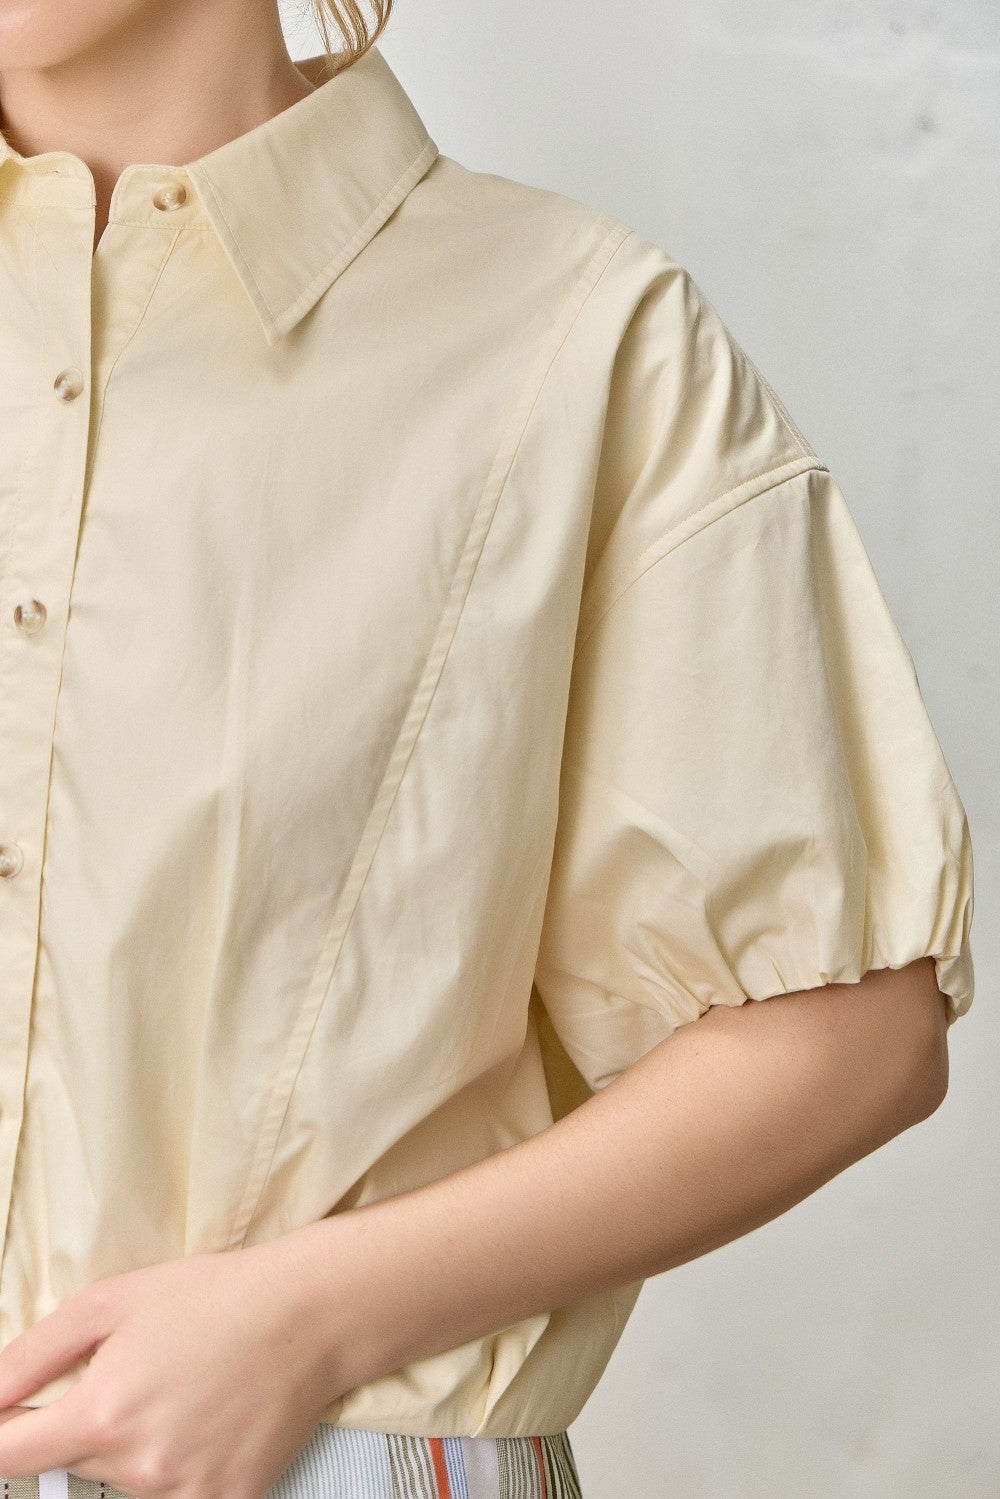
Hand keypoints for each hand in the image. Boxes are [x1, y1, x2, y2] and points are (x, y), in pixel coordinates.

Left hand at [0, 1239, 343, 1498]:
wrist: (308, 1314)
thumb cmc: (212, 1296)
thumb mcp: (111, 1300)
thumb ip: (33, 1356)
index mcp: (102, 1415)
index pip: (10, 1458)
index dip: (2, 1434)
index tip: (19, 1418)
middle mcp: (139, 1467)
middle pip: (74, 1463)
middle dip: (89, 1422)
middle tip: (138, 1371)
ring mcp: (186, 1492)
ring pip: (126, 1479)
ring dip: (136, 1444)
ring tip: (183, 1387)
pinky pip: (178, 1494)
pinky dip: (183, 1461)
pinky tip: (211, 1416)